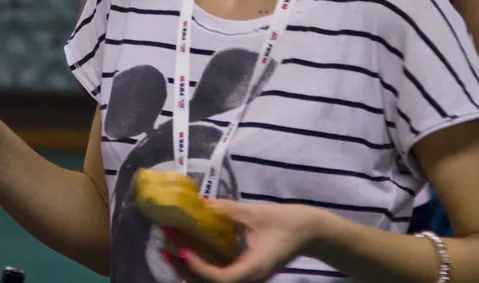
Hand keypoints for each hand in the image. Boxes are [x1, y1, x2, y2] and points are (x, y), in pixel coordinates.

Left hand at [171, 201, 324, 281]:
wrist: (311, 231)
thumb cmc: (288, 222)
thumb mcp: (257, 213)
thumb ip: (228, 210)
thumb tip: (201, 204)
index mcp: (254, 269)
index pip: (222, 278)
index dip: (200, 268)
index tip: (184, 250)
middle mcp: (249, 278)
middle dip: (186, 269)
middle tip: (166, 247)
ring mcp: (248, 277)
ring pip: (214, 281)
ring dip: (191, 268)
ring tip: (171, 248)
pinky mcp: (246, 270)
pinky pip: (220, 273)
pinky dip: (202, 264)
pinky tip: (189, 248)